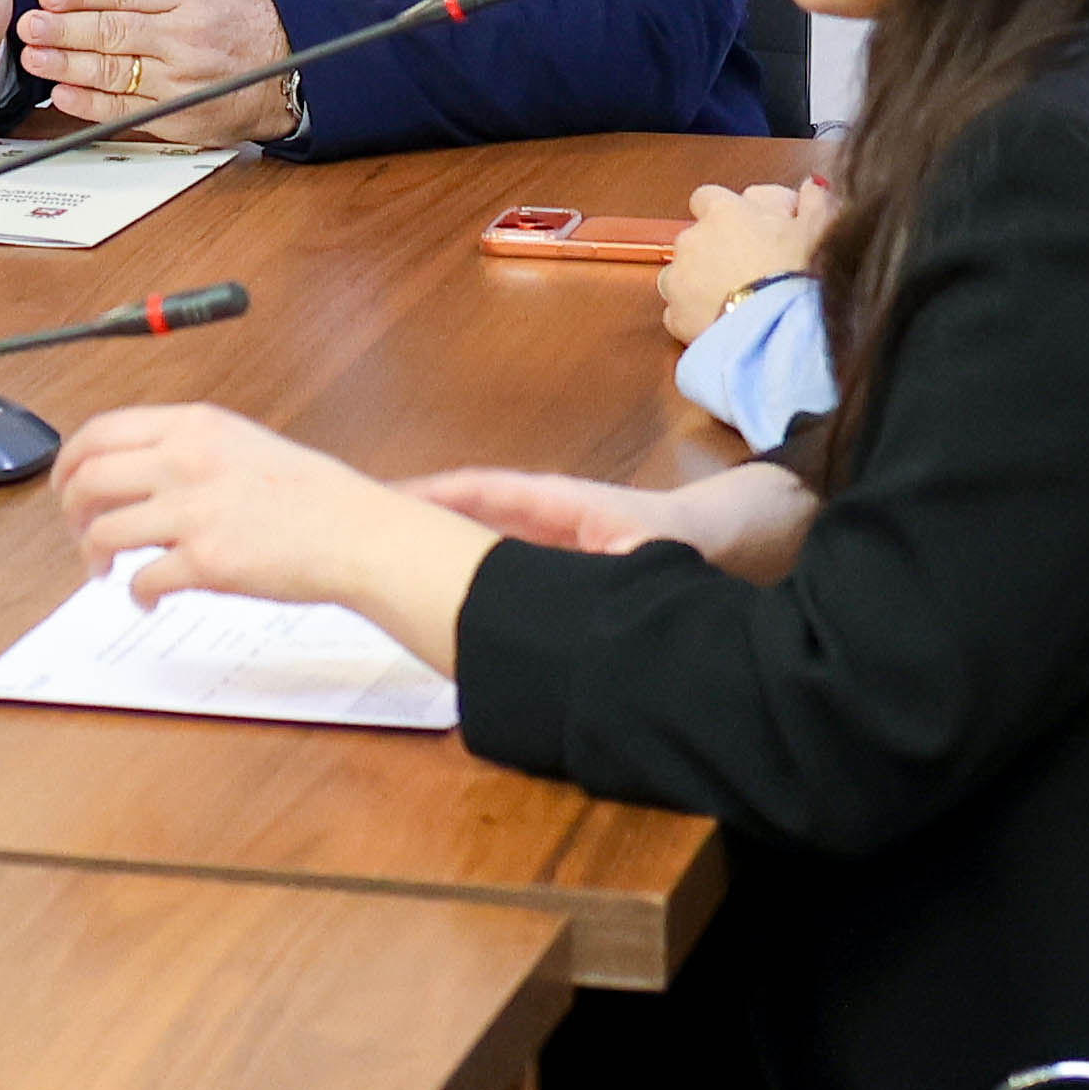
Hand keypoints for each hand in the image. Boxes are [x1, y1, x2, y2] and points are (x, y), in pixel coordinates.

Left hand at [16, 0, 296, 139]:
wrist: (283, 81)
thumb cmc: (246, 22)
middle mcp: (184, 39)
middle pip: (117, 31)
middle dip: (67, 29)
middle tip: (30, 25)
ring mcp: (180, 81)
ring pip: (117, 71)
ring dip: (70, 66)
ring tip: (35, 57)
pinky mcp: (176, 116)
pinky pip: (128, 111)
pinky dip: (92, 106)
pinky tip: (63, 96)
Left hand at [45, 401, 484, 665]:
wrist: (358, 534)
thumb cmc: (310, 494)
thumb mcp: (240, 443)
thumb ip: (184, 448)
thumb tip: (129, 470)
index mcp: (194, 426)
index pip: (100, 431)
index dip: (69, 462)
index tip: (66, 486)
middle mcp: (186, 461)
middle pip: (88, 479)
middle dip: (70, 512)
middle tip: (79, 531)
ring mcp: (194, 511)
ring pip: (103, 531)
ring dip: (93, 555)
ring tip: (106, 569)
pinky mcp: (206, 561)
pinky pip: (142, 579)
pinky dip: (135, 594)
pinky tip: (148, 598)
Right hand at [411, 458, 816, 582]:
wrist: (734, 539)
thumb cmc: (692, 535)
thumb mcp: (658, 543)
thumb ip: (622, 553)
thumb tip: (581, 567)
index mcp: (556, 502)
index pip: (480, 489)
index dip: (431, 494)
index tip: (381, 501)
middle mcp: (541, 517)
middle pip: (463, 513)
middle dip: (411, 519)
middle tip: (354, 533)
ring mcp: (543, 541)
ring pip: (475, 540)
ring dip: (432, 548)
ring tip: (377, 564)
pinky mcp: (552, 566)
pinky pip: (495, 565)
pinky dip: (462, 574)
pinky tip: (437, 599)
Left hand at [659, 178, 824, 344]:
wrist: (781, 331)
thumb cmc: (800, 275)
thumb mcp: (821, 228)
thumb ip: (813, 199)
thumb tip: (811, 186)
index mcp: (723, 211)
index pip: (709, 197)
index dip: (728, 213)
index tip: (749, 228)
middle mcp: (692, 239)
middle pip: (696, 237)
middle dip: (717, 250)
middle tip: (753, 268)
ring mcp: (678, 278)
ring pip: (682, 273)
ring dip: (700, 282)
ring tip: (737, 298)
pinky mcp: (676, 316)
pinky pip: (679, 312)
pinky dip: (696, 316)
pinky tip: (723, 321)